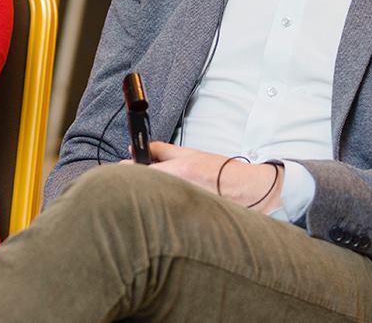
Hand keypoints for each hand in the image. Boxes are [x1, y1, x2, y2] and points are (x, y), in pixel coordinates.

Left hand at [139, 141, 282, 213]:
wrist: (248, 191)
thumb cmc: (219, 171)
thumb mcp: (189, 153)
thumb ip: (160, 150)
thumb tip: (134, 148)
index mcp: (177, 172)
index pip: (137, 172)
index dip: (126, 170)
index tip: (123, 169)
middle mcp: (178, 192)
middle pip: (140, 191)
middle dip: (135, 186)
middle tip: (138, 183)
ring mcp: (181, 209)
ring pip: (150, 204)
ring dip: (148, 199)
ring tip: (157, 196)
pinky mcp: (184, 222)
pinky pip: (163, 215)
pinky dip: (160, 210)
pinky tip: (169, 207)